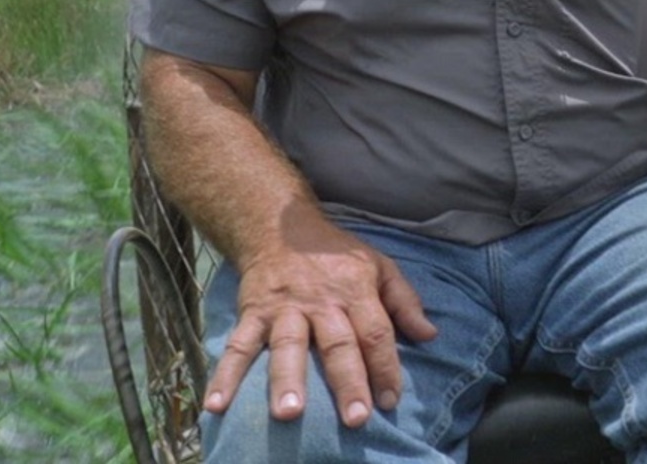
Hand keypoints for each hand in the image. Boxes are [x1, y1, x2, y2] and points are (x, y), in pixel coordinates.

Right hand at [204, 219, 437, 426]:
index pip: (375, 332)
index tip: (391, 400)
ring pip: (287, 346)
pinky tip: (216, 406)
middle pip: (337, 345)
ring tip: (289, 414)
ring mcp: (283, 309)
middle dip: (347, 382)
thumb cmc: (336, 255)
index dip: (386, 367)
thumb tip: (430, 335)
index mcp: (355, 291)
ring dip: (287, 380)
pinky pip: (237, 346)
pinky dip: (225, 376)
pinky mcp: (252, 313)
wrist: (278, 226)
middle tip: (355, 419)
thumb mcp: (379, 266)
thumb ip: (404, 302)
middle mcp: (320, 303)